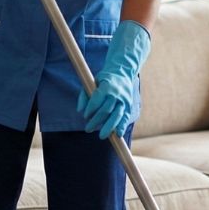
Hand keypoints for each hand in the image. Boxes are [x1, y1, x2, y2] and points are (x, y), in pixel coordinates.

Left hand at [76, 20, 151, 138]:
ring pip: (116, 115)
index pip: (98, 99)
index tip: (85, 117)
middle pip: (106, 110)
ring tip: (102, 136)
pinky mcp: (129, 105)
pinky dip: (122, 126)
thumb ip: (84, 95)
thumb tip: (80, 111)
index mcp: (107, 86)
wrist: (122, 73)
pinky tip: (118, 135)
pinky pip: (125, 117)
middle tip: (87, 129)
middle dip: (96, 120)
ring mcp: (124, 100)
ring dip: (109, 127)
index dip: (91, 108)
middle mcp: (117, 93)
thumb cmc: (102, 80)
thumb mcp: (91, 82)